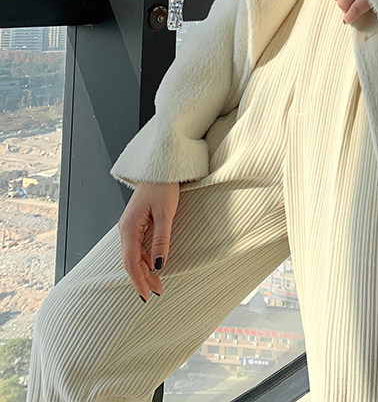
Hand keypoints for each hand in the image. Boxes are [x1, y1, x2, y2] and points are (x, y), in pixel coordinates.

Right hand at [117, 181, 179, 300]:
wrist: (159, 167)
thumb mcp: (165, 214)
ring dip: (144, 270)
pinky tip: (153, 265)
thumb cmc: (162, 186)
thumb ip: (161, 240)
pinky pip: (138, 246)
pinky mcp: (137, 222)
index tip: (146, 296)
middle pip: (131, 261)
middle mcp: (126, 228)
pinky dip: (145, 259)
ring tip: (157, 283)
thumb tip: (158, 265)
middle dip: (142, 278)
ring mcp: (130, 226)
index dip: (138, 280)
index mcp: (129, 227)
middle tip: (157, 292)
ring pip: (134, 255)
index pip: (130, 262)